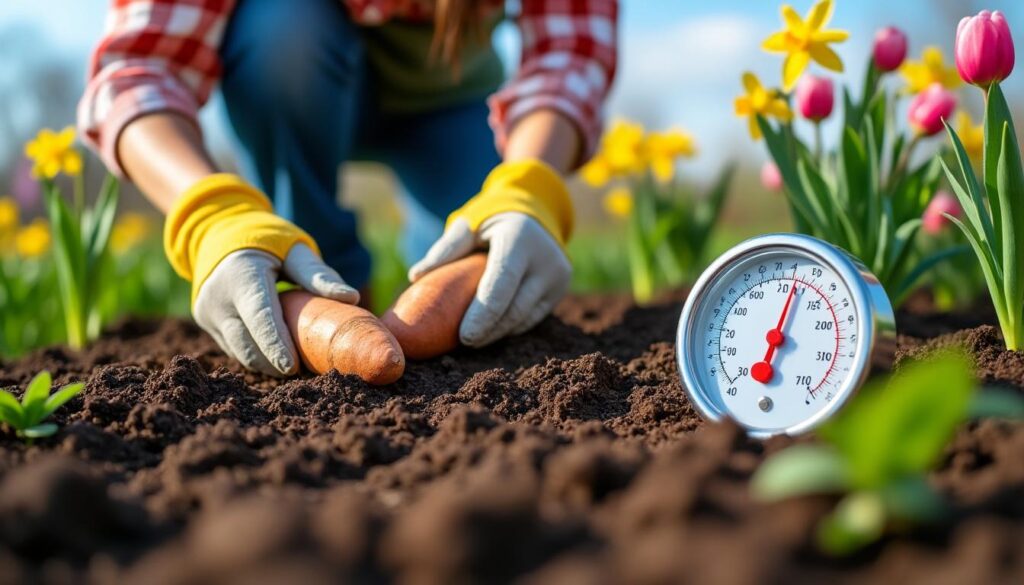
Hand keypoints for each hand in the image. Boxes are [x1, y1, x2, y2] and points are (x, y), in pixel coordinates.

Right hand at [194, 244, 357, 375]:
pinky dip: (257, 356)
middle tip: (308, 370)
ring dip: (267, 364)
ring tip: (297, 367)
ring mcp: (208, 313)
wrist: (224, 235)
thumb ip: (319, 275)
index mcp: (241, 276)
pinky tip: (279, 359)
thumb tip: (352, 298)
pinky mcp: (207, 323)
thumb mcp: (296, 252)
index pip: (259, 317)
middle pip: (248, 342)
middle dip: (276, 363)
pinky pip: (234, 348)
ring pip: (240, 352)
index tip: (292, 367)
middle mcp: (218, 297)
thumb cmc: (271, 243)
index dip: (275, 344)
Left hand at [408, 160, 573, 346]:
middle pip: (514, 308)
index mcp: (519, 239)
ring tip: (474, 339)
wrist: (535, 211)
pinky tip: (492, 330)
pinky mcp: (561, 288)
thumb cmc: (491, 220)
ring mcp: (557, 275)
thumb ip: (446, 249)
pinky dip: (511, 326)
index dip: (482, 315)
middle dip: (488, 331)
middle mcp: (545, 258)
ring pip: (524, 317)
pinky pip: (532, 317)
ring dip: (498, 332)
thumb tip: (415, 277)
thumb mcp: (468, 225)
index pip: (501, 284)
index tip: (464, 337)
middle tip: (464, 343)